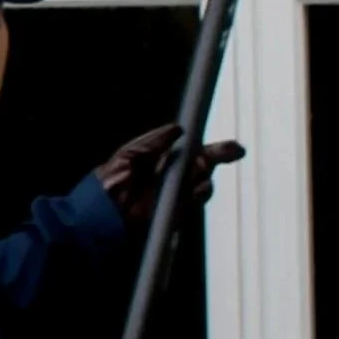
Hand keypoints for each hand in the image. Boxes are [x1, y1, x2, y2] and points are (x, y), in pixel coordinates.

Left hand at [96, 123, 245, 230]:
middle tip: (234, 151)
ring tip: (191, 170)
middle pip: (207, 163)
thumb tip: (177, 128)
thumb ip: (155, 140)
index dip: (215, 147)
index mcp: (167, 159)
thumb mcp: (131, 152)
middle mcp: (177, 176)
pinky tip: (190, 188)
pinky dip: (197, 193)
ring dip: (203, 174)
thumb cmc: (112, 179)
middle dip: (221, 155)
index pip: (196, 150)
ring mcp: (179, 193)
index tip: (231, 145)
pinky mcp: (177, 210)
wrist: (103, 207)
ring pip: (204, 182)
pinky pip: (195, 200)